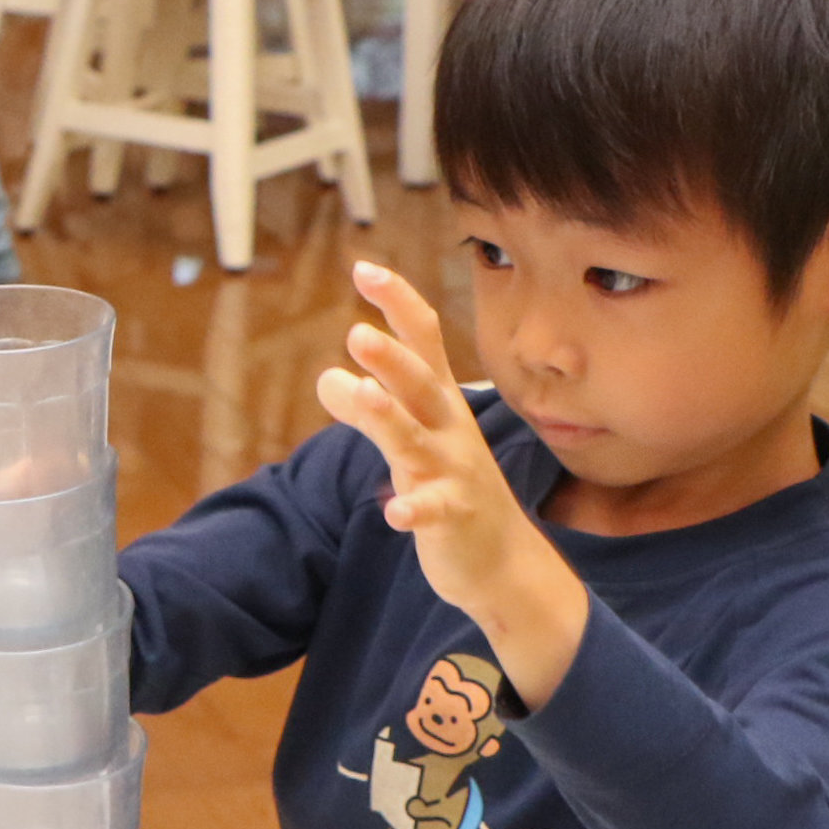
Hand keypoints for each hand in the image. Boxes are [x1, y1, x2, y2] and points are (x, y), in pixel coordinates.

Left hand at [312, 261, 588, 706]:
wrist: (501, 561)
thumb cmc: (450, 487)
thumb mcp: (407, 442)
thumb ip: (368, 409)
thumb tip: (327, 379)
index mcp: (438, 404)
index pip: (422, 342)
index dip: (397, 304)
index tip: (364, 267)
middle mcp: (449, 429)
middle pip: (420, 384)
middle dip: (392, 358)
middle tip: (356, 332)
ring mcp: (454, 472)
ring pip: (418, 439)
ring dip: (389, 416)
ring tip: (361, 394)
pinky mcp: (453, 518)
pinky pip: (433, 510)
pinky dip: (414, 509)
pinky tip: (394, 513)